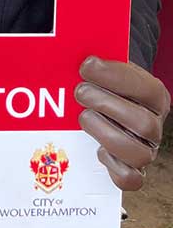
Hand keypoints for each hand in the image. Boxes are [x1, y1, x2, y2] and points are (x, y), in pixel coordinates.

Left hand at [75, 57, 170, 190]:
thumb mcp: (105, 67)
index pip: (145, 88)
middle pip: (143, 123)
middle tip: (80, 91)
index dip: (114, 76)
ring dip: (105, 133)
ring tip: (83, 116)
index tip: (86, 65)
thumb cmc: (103, 83)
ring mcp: (145, 150)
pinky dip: (114, 167)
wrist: (105, 104)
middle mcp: (154, 124)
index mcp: (155, 96)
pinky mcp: (132, 171)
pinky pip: (131, 179)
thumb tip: (73, 47)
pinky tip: (97, 149)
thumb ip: (97, 60)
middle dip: (106, 105)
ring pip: (139, 153)